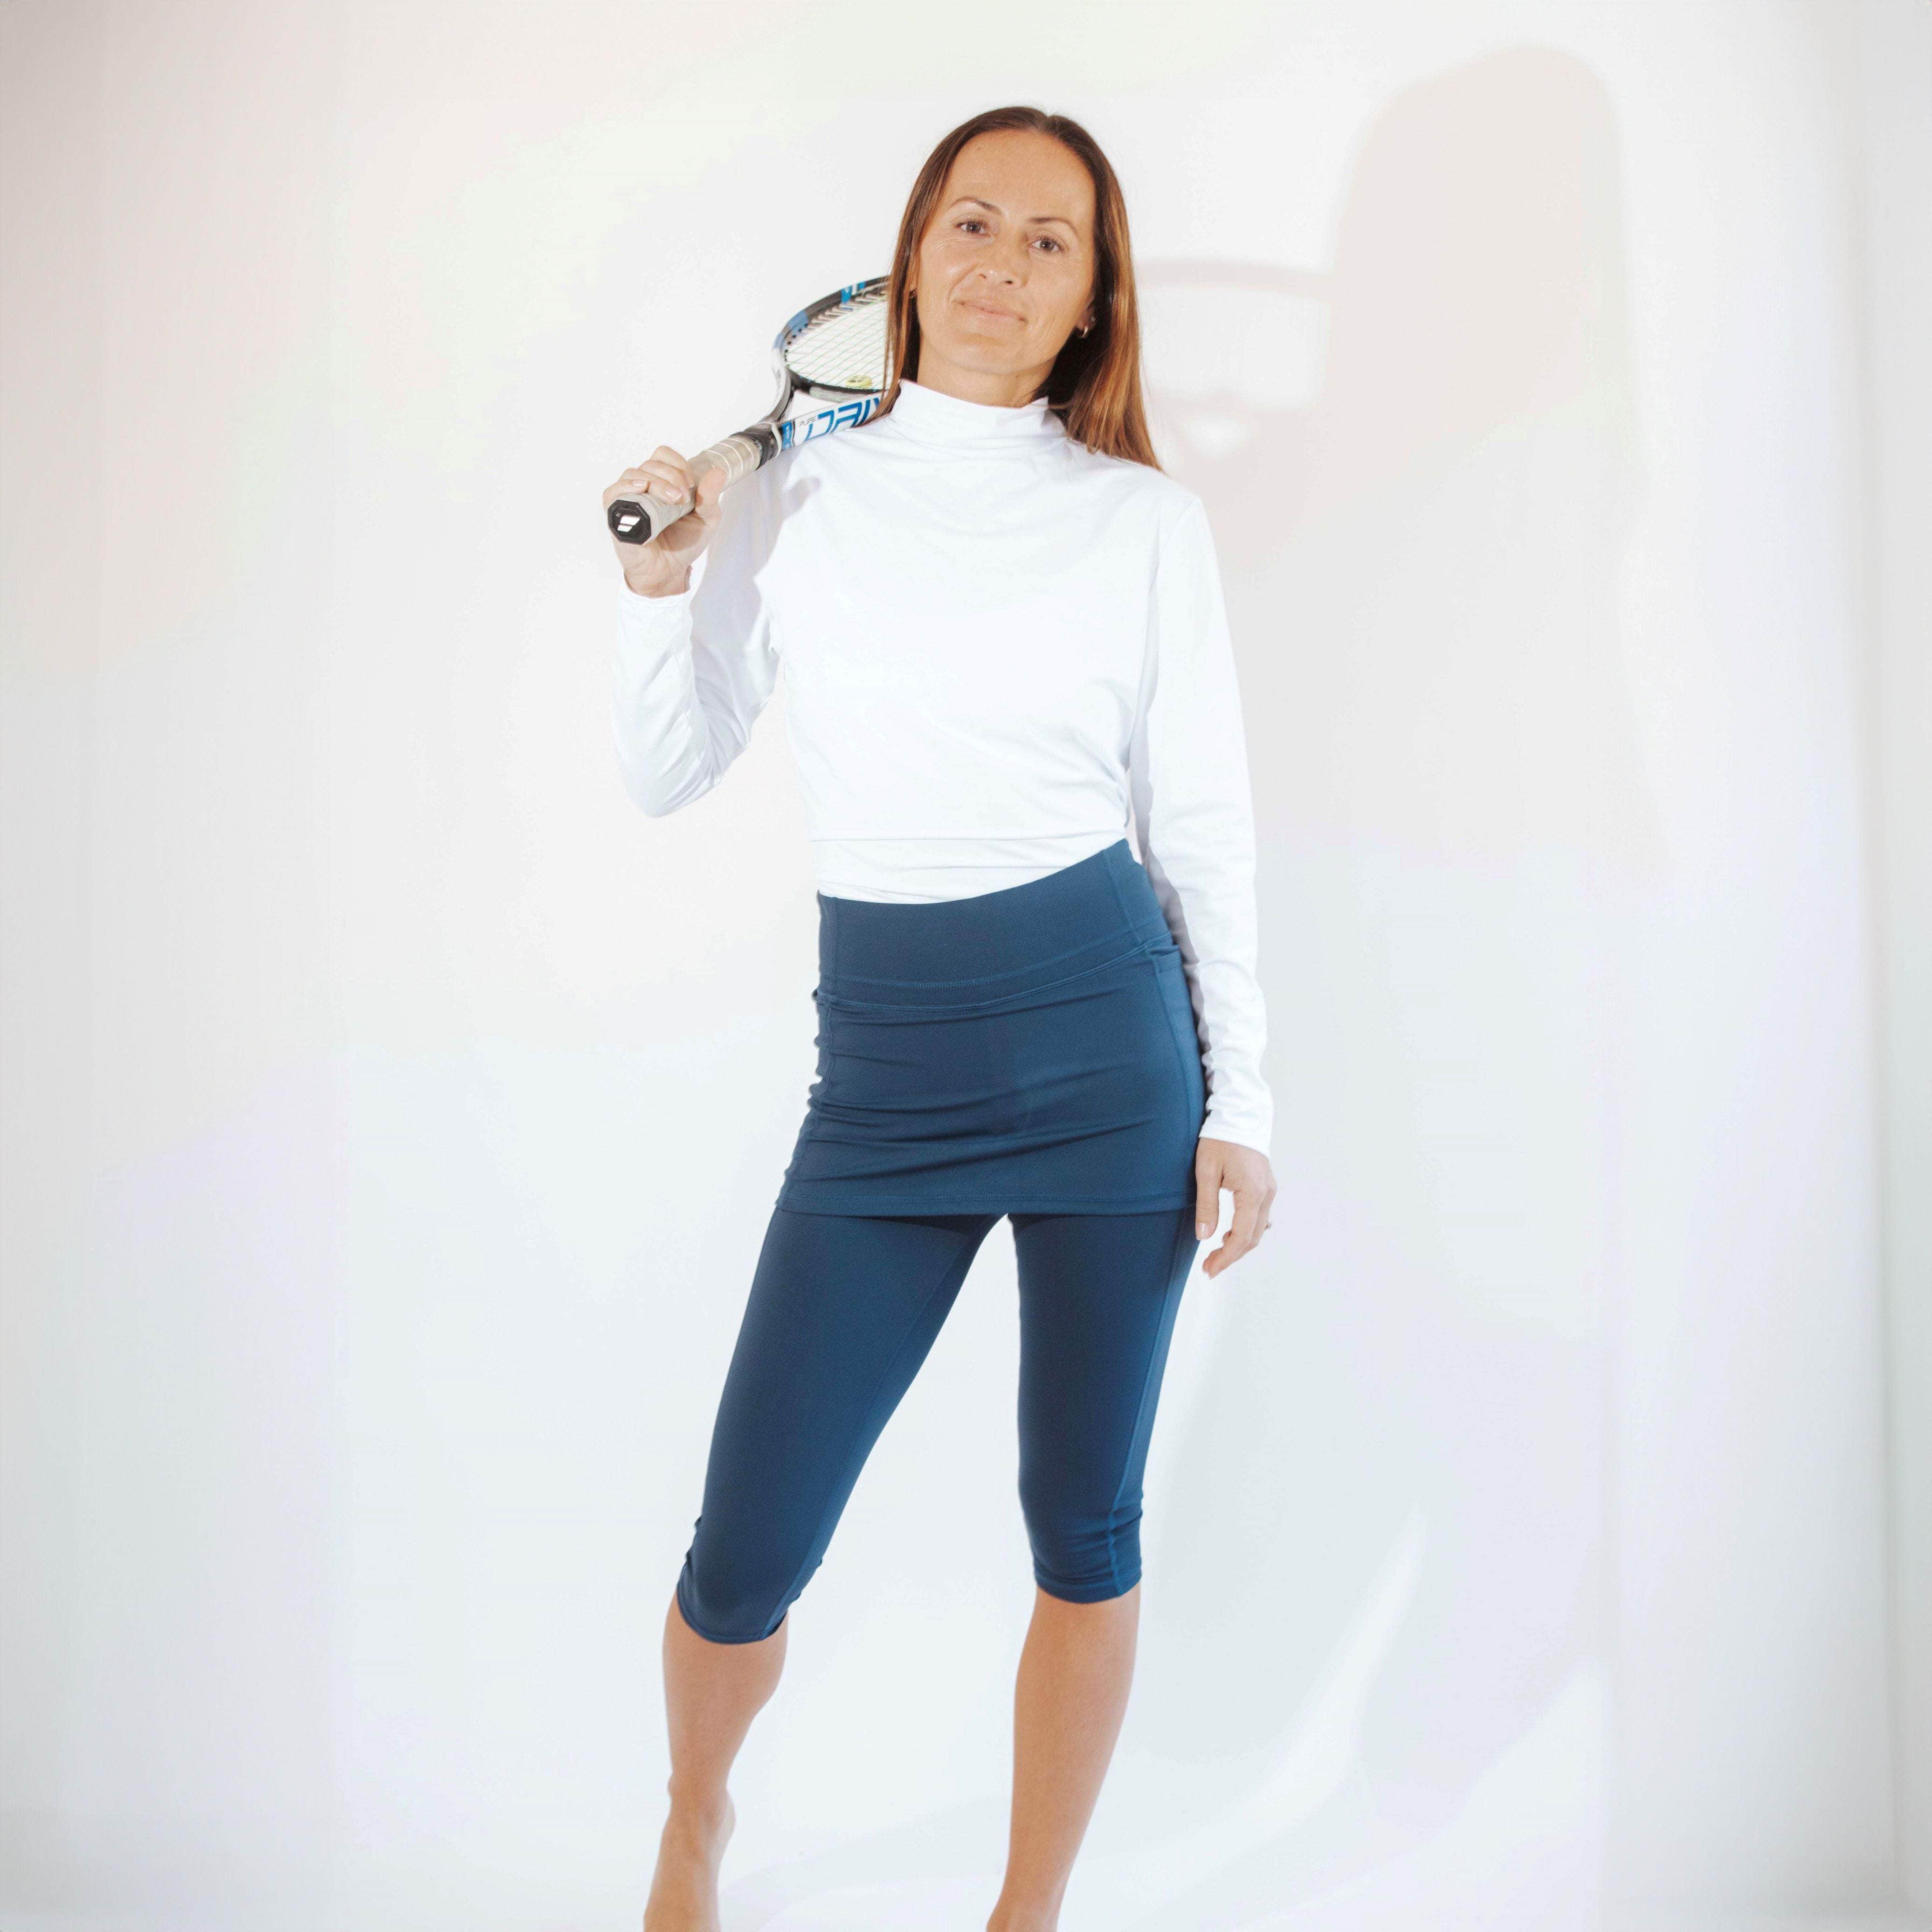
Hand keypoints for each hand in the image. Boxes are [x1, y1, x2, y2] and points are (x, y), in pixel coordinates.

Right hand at [605, 446, 726, 595]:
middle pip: (651, 463)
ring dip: (657, 483)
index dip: (678, 464)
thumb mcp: (706, 518)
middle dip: (672, 477)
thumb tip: (719, 472)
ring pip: (635, 474)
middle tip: (684, 499)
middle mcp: (644, 486)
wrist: (669, 571)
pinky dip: (626, 486)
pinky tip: (642, 489)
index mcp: (663, 481)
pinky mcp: (617, 514)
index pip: (663, 455)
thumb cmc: (683, 543)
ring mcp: (628, 498)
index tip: (691, 484)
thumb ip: (710, 495)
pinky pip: (613, 492)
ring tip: (673, 501)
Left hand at [1193, 1137, 1275, 1278]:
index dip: (1226, 1258)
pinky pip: (1260, 1217)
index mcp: (1252, 1192)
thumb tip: (1203, 1236)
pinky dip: (1246, 1231)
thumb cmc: (1219, 1139)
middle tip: (1209, 1268)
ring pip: (1258, 1229)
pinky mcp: (1266, 1186)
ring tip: (1216, 1254)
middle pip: (1252, 1237)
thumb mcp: (1205, 1170)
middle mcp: (1266, 1194)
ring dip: (1239, 1245)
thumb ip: (1206, 1205)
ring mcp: (1269, 1190)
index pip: (1241, 1237)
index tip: (1209, 1270)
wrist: (1239, 1114)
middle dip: (1231, 1256)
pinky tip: (1229, 1235)